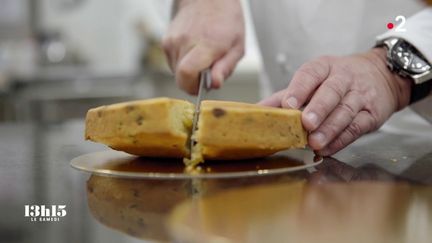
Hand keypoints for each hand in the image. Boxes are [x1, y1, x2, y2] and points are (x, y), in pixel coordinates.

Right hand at [163, 0, 244, 93]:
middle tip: (207, 73)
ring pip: (176, 73)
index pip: (187, 74)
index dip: (193, 87)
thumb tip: (214, 84)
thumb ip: (225, 68)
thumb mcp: (237, 46)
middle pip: (180, 78)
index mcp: (206, 44)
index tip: (204, 86)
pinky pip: (172, 63)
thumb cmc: (226, 20)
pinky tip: (194, 52)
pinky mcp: (166, 42)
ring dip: (189, 72)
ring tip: (202, 58)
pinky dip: (183, 64)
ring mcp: (172, 41)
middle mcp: (185, 42)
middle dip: (194, 82)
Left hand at [259, 48, 411, 155]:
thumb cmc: (337, 79)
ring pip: (345, 111)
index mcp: (324, 67)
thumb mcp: (312, 80)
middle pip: (331, 92)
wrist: (382, 75)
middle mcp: (343, 78)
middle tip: (306, 122)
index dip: (299, 89)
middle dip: (318, 108)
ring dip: (329, 128)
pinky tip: (327, 148)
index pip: (310, 74)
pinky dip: (341, 139)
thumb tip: (255, 111)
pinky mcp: (372, 114)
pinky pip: (356, 127)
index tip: (288, 104)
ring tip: (315, 142)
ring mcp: (360, 95)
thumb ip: (284, 96)